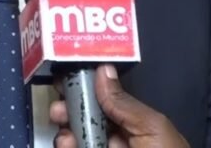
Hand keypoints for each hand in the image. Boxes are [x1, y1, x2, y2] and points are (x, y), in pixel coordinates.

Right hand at [49, 64, 188, 147]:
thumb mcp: (152, 129)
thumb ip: (124, 104)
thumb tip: (103, 71)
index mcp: (136, 128)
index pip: (107, 103)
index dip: (86, 90)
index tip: (68, 79)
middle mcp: (118, 143)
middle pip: (86, 122)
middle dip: (69, 112)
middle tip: (58, 110)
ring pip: (76, 142)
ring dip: (65, 136)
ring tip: (65, 138)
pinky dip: (65, 147)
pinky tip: (65, 145)